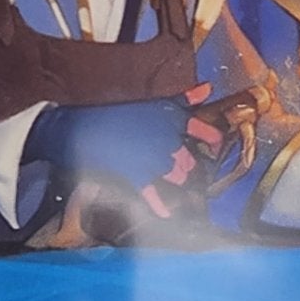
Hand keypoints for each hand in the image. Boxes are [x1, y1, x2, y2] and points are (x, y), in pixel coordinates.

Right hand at [24, 86, 222, 218]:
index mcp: (173, 119)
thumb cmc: (118, 112)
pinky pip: (156, 196)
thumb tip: (209, 86)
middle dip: (190, 165)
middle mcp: (169, 141)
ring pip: (179, 178)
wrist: (83, 128)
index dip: (214, 139)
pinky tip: (167, 214)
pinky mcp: (140, 177)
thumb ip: (185, 97)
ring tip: (176, 186)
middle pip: (192, 160)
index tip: (216, 145)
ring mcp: (155, 161)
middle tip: (187, 169)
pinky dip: (162, 207)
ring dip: (179, 184)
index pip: (206, 132)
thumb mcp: (154, 102)